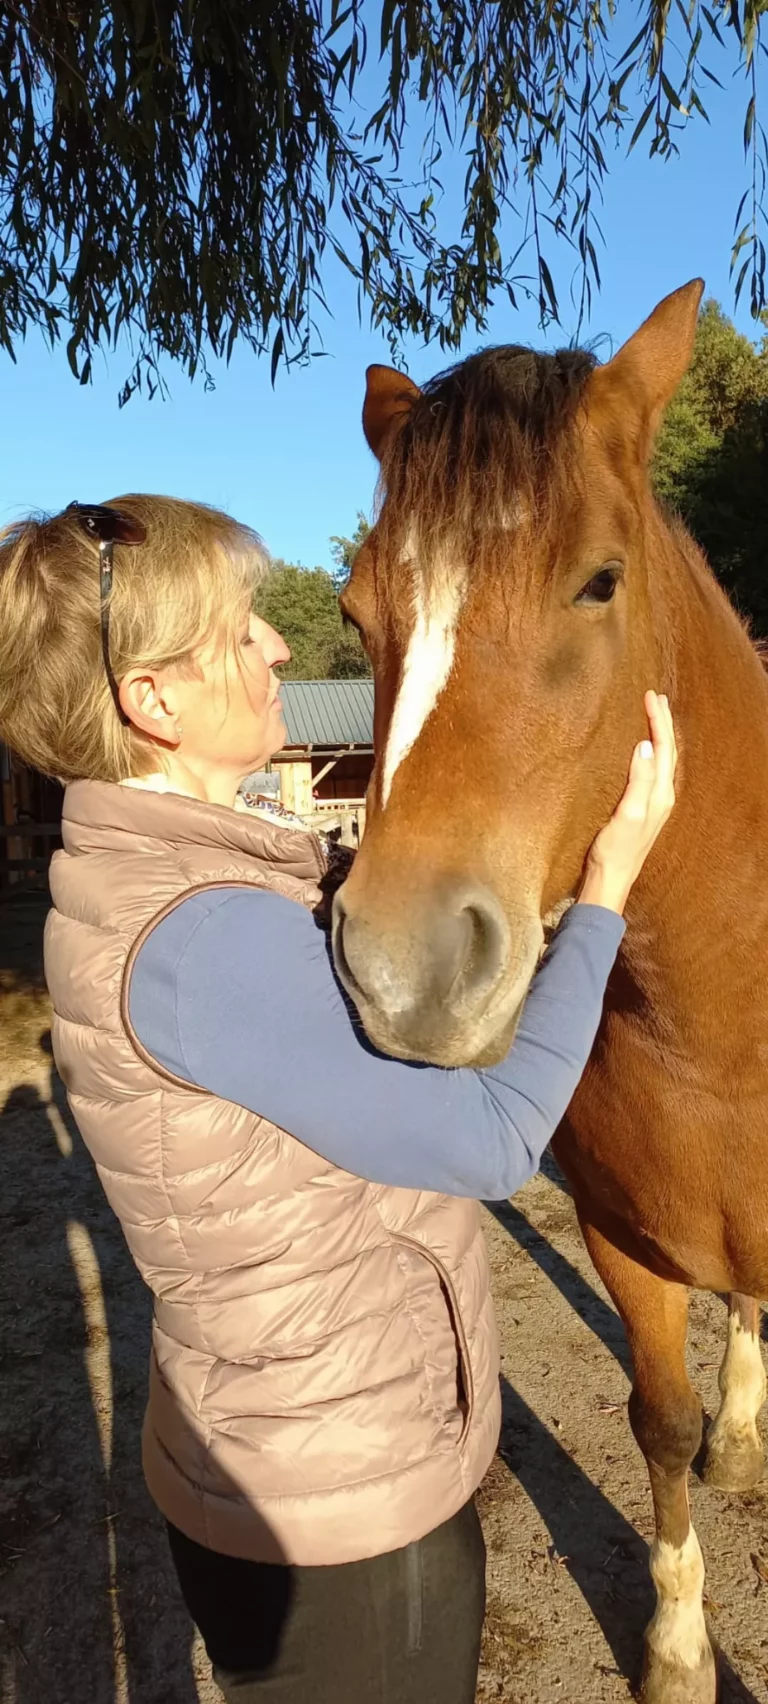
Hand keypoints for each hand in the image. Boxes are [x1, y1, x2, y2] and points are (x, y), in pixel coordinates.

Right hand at [577, 691, 677, 914]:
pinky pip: (650, 771)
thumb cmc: (616, 850)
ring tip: (652, 717)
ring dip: (658, 736)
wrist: (610, 880)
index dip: (658, 721)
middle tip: (655, 697)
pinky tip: (641, 751)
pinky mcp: (640, 809)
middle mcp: (662, 797)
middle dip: (662, 723)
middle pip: (667, 752)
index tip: (649, 696)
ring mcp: (652, 804)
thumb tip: (646, 745)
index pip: (664, 748)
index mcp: (661, 794)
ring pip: (661, 760)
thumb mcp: (628, 812)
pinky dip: (649, 753)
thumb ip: (639, 779)